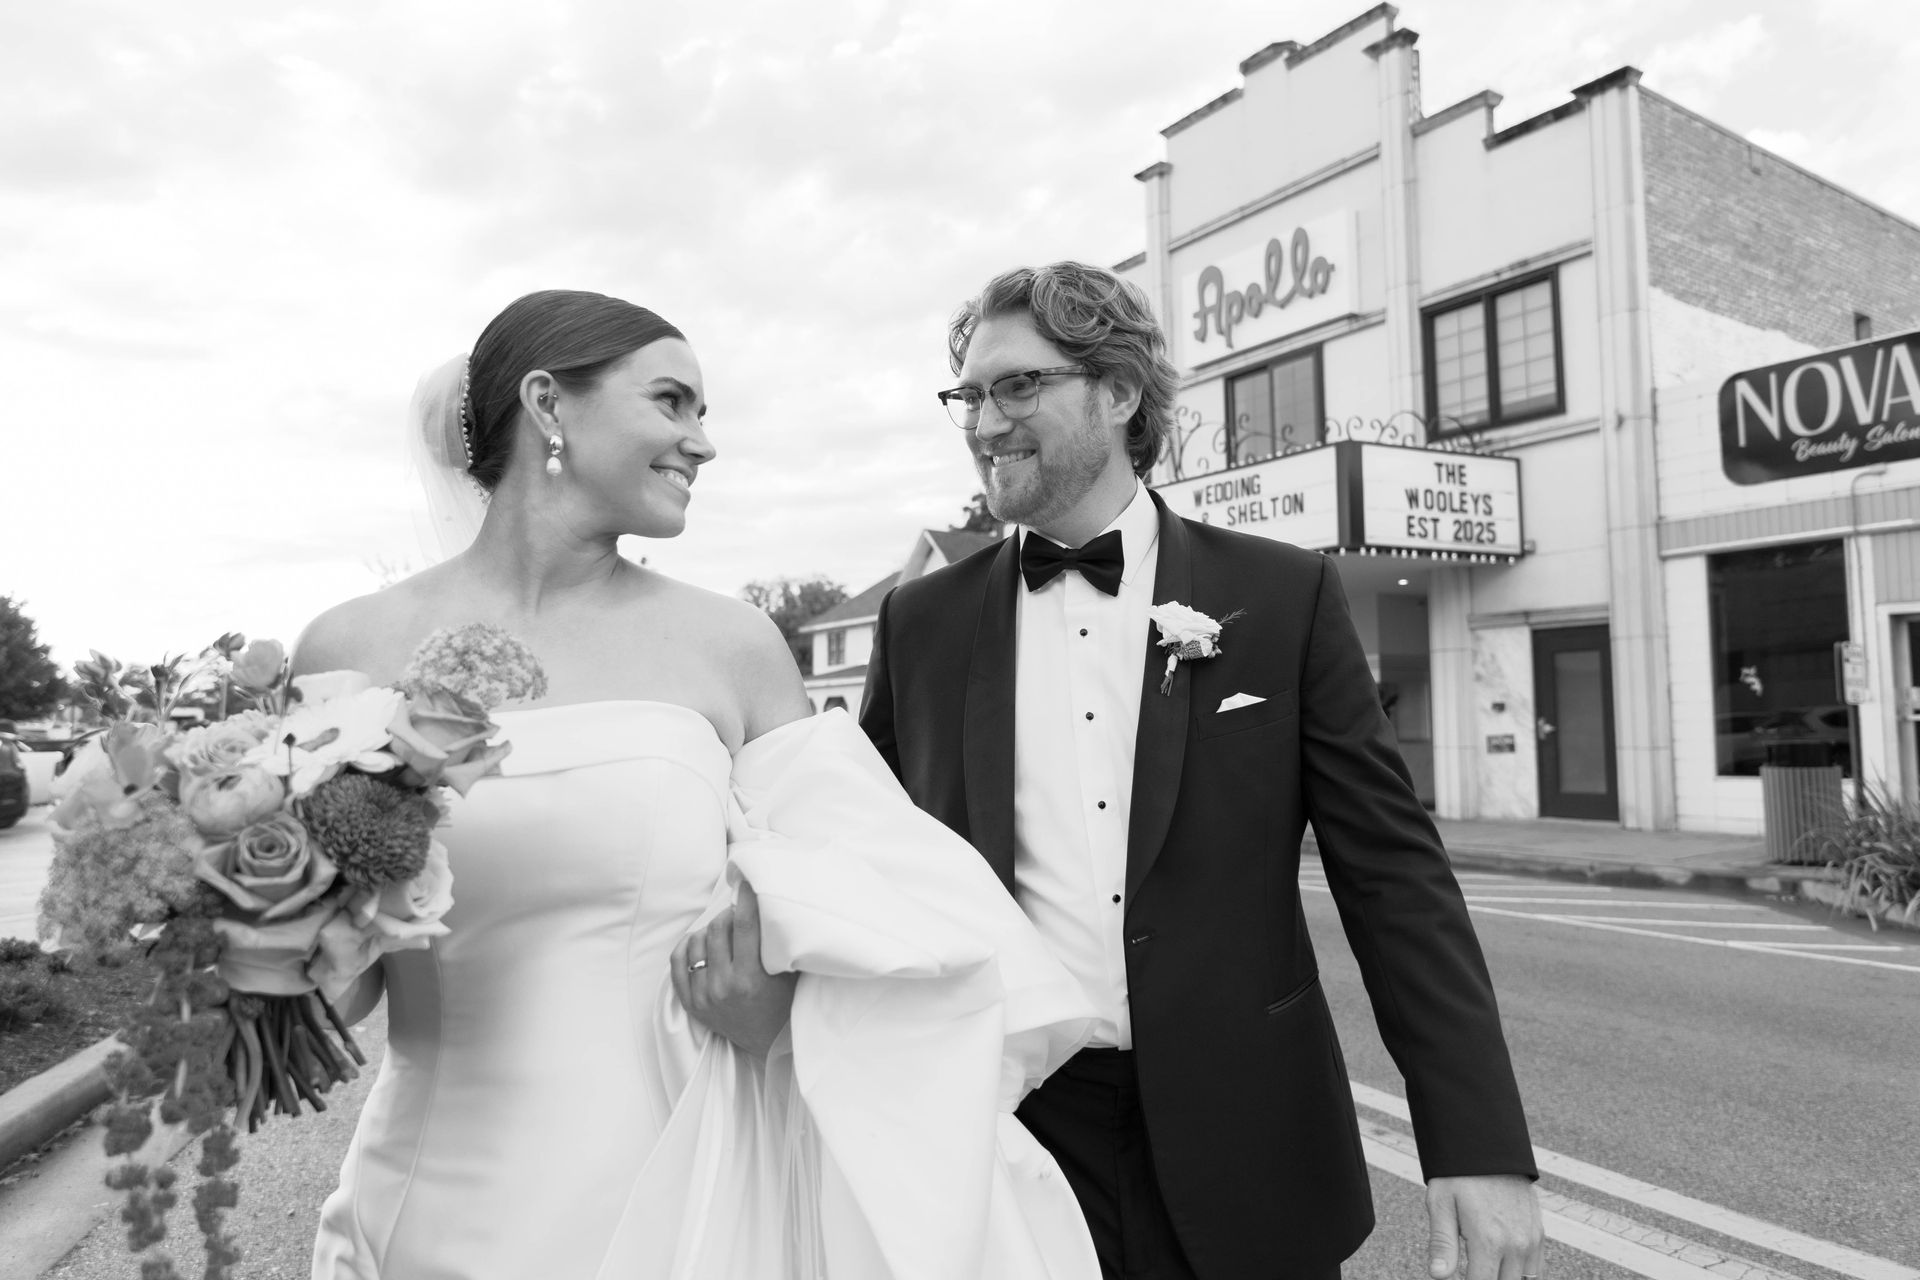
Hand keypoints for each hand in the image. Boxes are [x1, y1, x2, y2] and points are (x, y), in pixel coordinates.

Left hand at [670, 881, 796, 1057]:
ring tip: (722, 930)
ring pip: (696, 942)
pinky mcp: (691, 1003)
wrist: (769, 1042)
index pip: (743, 926)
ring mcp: (704, 996)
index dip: (745, 900)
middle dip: (728, 914)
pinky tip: (701, 941)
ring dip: (709, 929)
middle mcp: (724, 987)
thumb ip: (777, 943)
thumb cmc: (784, 1002)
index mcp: (750, 979)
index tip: (747, 883)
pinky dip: (687, 946)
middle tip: (738, 913)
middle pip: (717, 929)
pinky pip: (678, 963)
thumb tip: (770, 904)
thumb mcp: (787, 973)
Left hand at [1426, 1174, 1542, 1279]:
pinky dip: (1521, 1274)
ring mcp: (1531, 1240)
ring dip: (1504, 1278)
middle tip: (1469, 1270)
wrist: (1489, 1147)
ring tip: (1484, 1268)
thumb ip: (1442, 1244)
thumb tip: (1438, 1275)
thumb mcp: (1441, 1205)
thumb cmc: (1459, 1175)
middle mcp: (1515, 1244)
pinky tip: (1502, 1268)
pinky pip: (1536, 1269)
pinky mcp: (1539, 1233)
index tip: (1455, 1278)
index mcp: (1488, 1241)